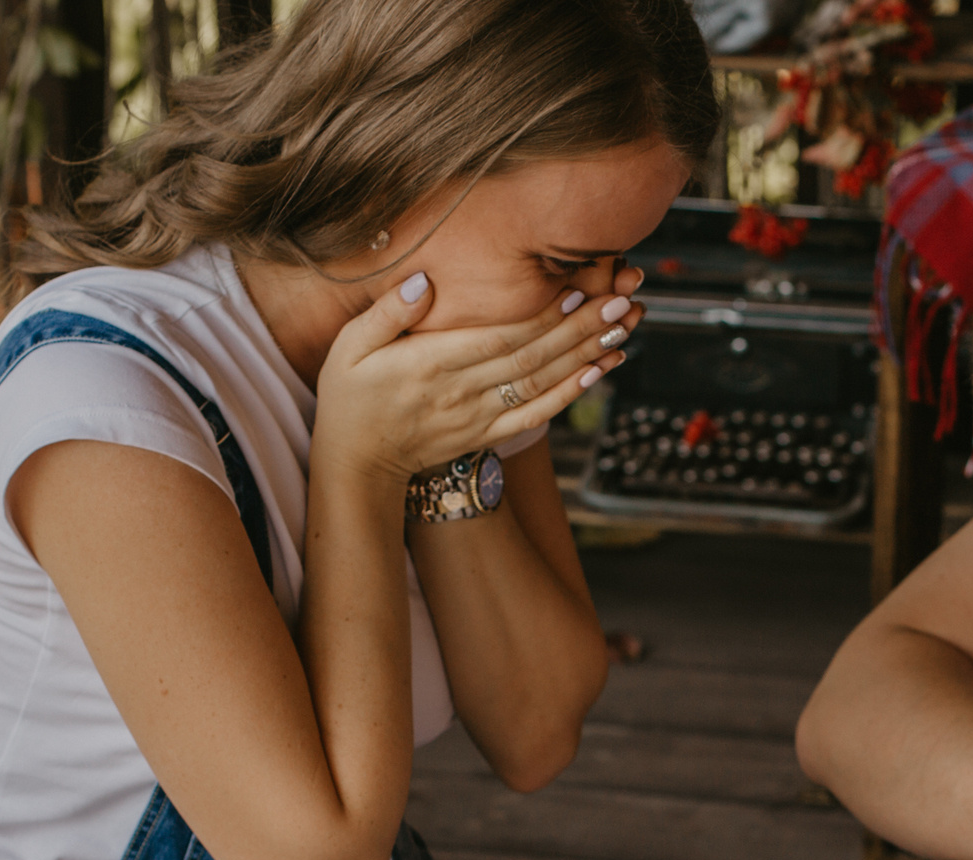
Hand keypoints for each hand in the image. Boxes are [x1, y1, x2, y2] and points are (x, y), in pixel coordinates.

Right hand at [314, 266, 646, 483]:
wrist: (357, 464)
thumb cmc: (350, 397)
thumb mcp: (350, 346)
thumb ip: (387, 313)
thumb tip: (424, 281)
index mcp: (431, 365)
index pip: (498, 339)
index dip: (541, 318)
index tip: (577, 293)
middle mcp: (461, 393)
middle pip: (532, 358)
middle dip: (579, 330)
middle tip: (619, 303)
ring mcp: (478, 417)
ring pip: (541, 384)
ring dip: (585, 357)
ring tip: (622, 329)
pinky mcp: (487, 434)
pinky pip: (536, 414)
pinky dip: (569, 394)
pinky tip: (597, 372)